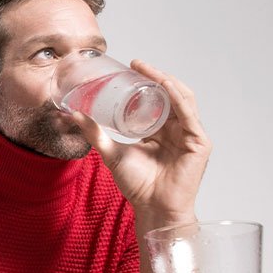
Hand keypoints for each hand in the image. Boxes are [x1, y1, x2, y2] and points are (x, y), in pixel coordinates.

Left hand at [69, 61, 209, 228]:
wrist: (152, 208)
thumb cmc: (137, 184)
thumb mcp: (111, 152)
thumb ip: (94, 134)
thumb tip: (72, 114)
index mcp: (161, 130)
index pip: (157, 98)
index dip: (147, 80)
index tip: (130, 65)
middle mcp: (178, 130)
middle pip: (171, 94)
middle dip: (155, 76)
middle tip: (136, 63)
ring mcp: (190, 135)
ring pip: (182, 99)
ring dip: (166, 81)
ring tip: (148, 70)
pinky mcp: (199, 143)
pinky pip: (190, 115)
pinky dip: (178, 98)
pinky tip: (166, 86)